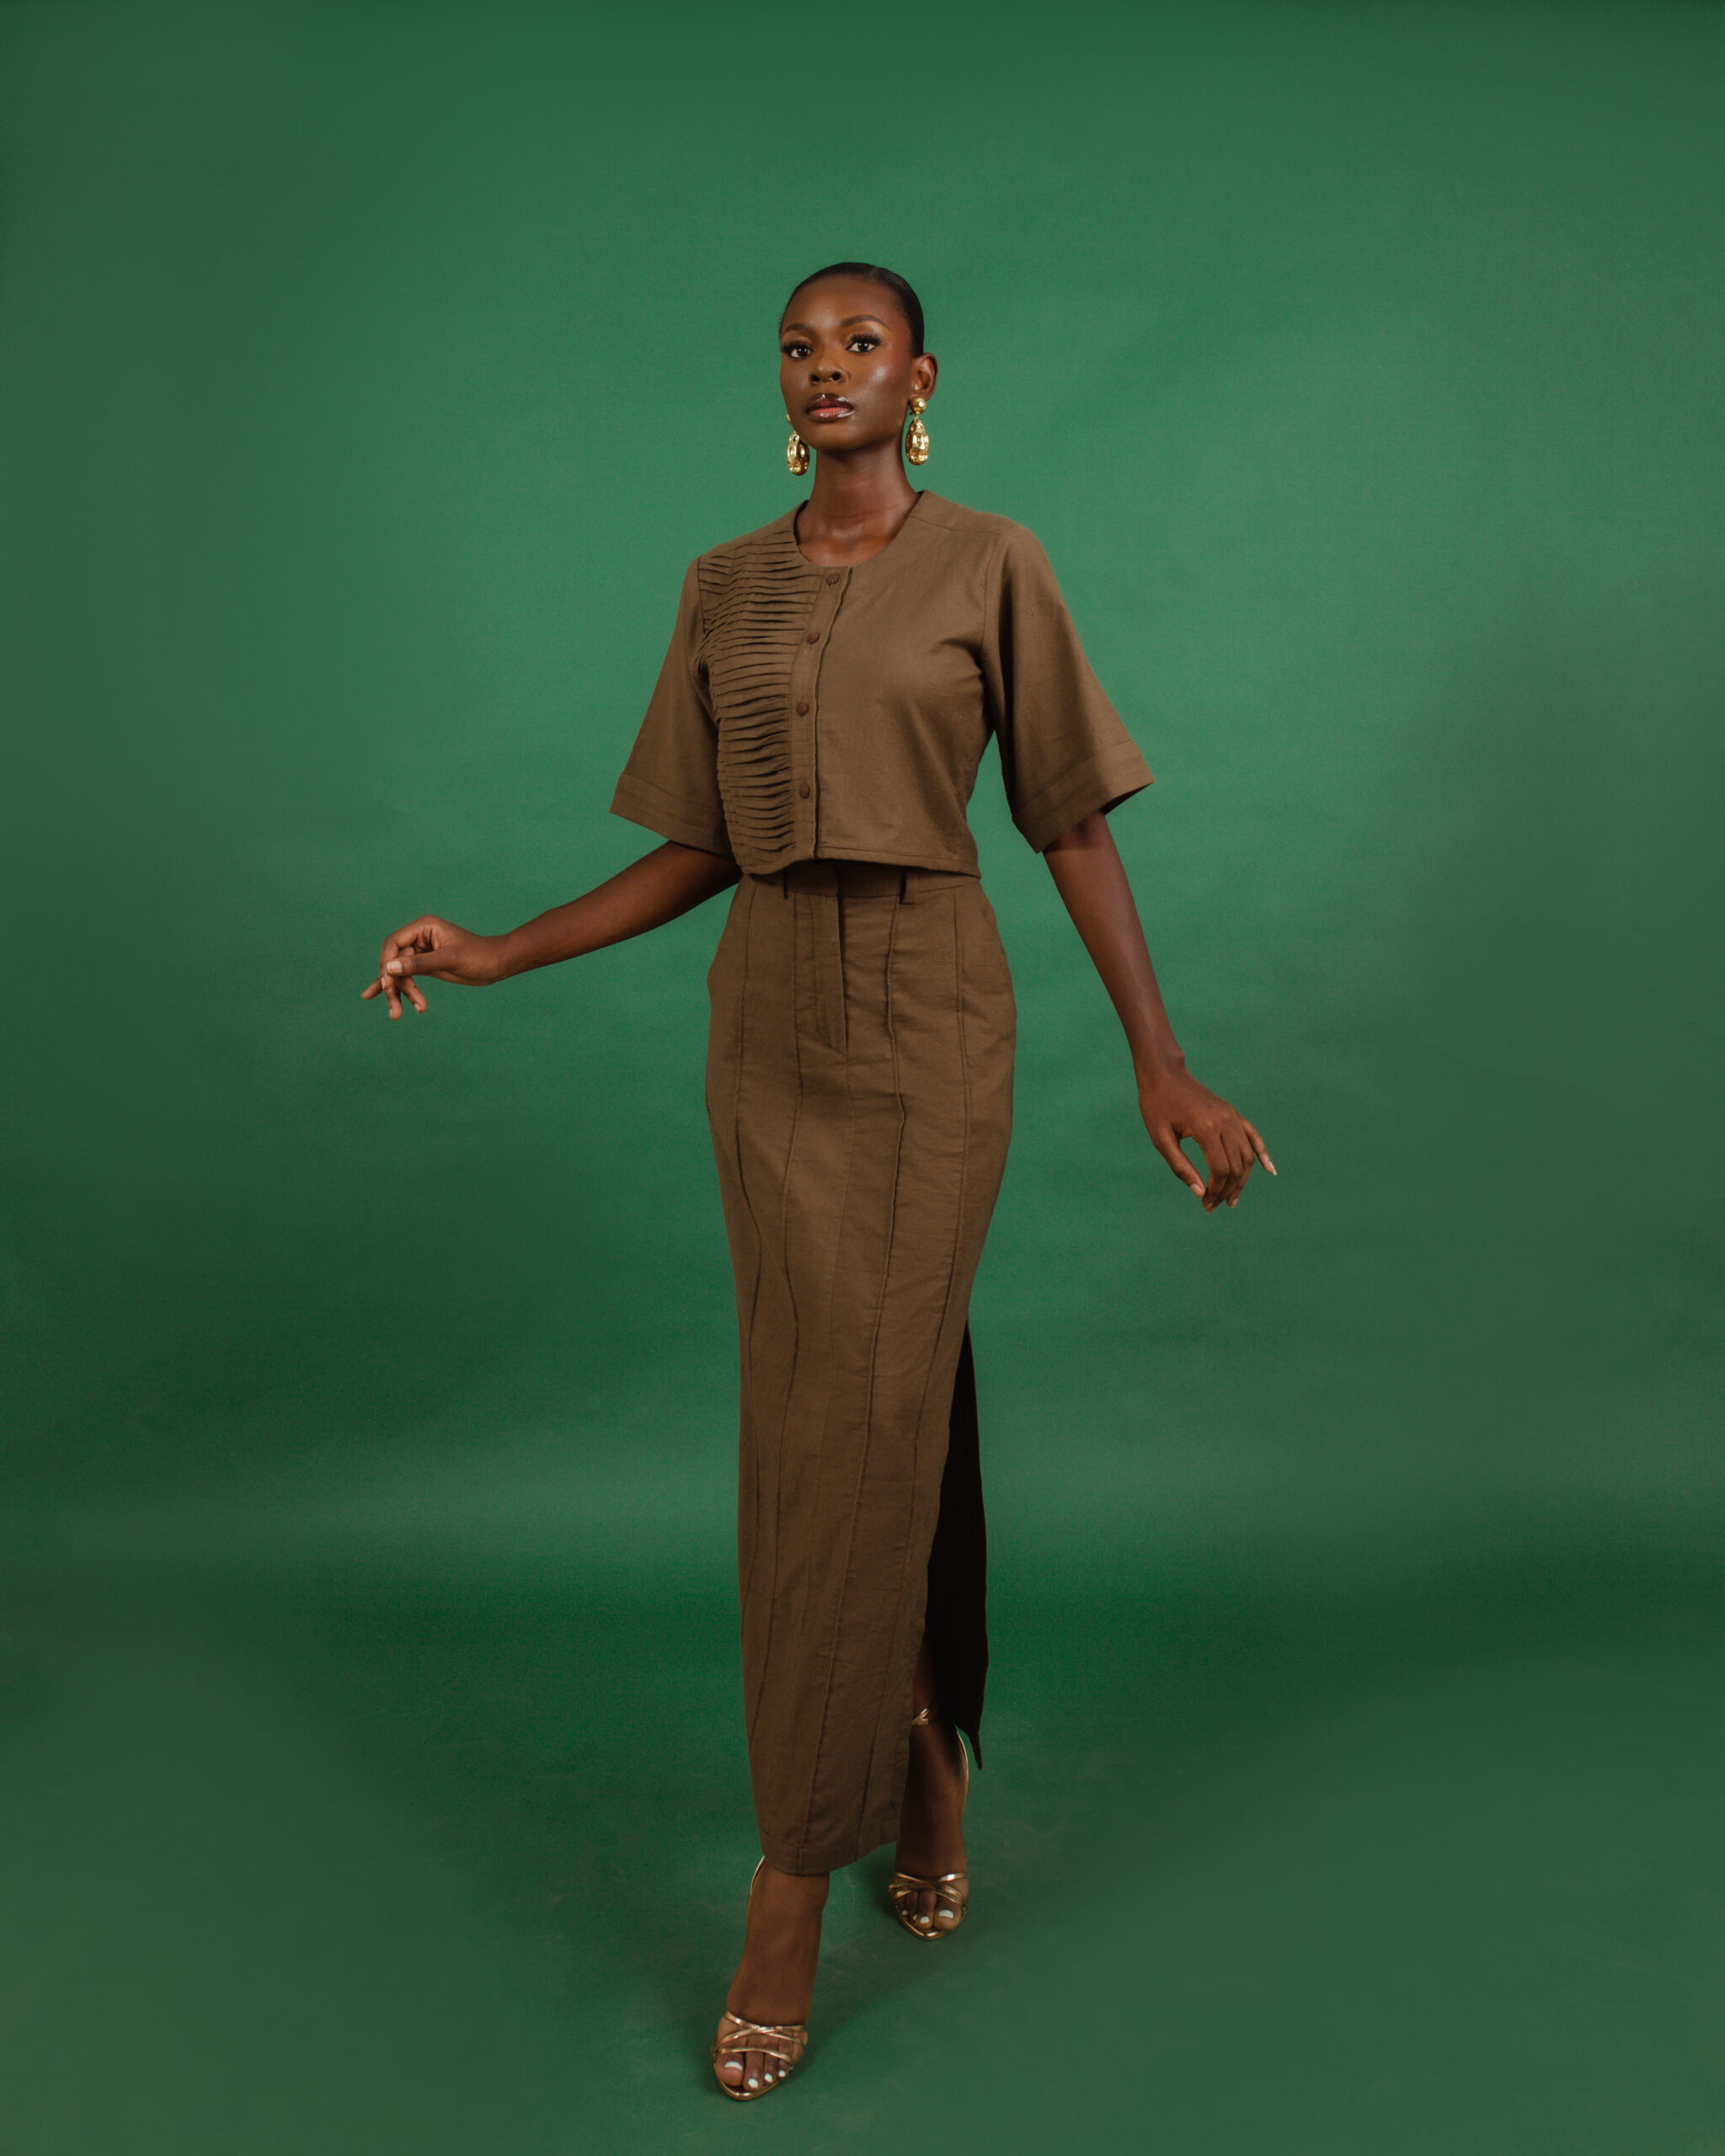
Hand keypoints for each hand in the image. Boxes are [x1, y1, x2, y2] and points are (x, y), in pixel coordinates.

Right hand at [360, 915, 506, 1019]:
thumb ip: (420, 964)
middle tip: (394, 1008)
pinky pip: (406, 977)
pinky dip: (397, 989)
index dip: (387, 963)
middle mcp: (418, 937)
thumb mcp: (449, 960)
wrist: (498, 963)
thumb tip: (390, 968)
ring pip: (398, 973)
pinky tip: (377, 998)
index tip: (387, 984)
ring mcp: (420, 952)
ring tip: (396, 1015)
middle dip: (392, 985)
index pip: (393, 943)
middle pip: (393, 961)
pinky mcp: (425, 966)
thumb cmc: (478, 956)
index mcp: (423, 927)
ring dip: (397, 993)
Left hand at [1136, 1063, 1274, 1211]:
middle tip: (1212, 1206)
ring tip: (1230, 1199)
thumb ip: (1180, 1167)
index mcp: (1205, 1128)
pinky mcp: (1233, 1113)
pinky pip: (1253, 1136)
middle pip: (1236, 1166)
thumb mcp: (1160, 1139)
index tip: (1204, 1202)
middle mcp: (1225, 1121)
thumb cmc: (1157, 1107)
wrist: (1165, 1075)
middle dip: (1226, 1190)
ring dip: (1241, 1181)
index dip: (1215, 1190)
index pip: (1220, 1169)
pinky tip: (1270, 1170)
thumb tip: (1199, 1192)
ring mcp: (1232, 1116)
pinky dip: (1262, 1154)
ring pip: (1247, 1156)